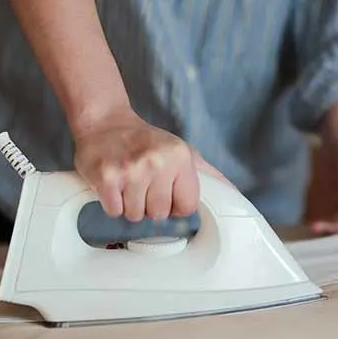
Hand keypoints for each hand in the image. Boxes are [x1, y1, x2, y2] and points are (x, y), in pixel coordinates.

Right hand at [72, 108, 228, 221]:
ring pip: (136, 216)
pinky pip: (115, 212)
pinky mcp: (107, 178)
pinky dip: (112, 204)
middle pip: (160, 214)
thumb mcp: (180, 150)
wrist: (105, 122)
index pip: (187, 207)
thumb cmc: (144, 140)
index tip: (165, 192)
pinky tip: (114, 185)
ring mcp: (131, 171)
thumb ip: (206, 173)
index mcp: (180, 157)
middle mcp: (158, 162)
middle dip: (149, 204)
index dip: (174, 205)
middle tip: (141, 183)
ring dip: (130, 205)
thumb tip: (232, 193)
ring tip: (128, 183)